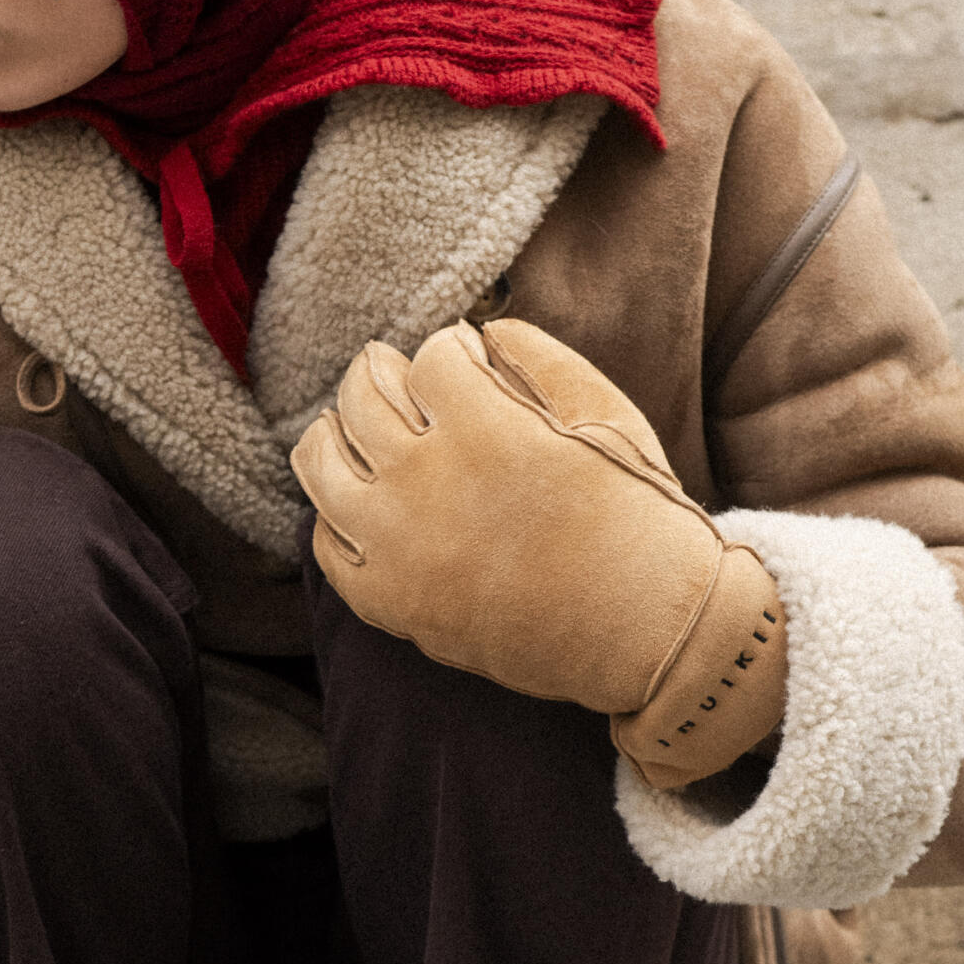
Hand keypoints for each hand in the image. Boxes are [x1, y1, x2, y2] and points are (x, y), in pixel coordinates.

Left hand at [291, 318, 786, 787]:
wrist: (643, 631)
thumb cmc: (635, 517)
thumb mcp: (607, 417)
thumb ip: (540, 357)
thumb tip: (483, 332)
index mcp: (484, 432)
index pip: (431, 355)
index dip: (452, 345)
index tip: (466, 355)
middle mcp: (426, 484)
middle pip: (361, 394)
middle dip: (380, 370)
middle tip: (394, 372)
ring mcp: (397, 547)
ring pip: (321, 462)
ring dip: (335, 430)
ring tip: (350, 425)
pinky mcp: (390, 602)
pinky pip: (327, 543)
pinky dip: (335, 510)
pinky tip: (359, 500)